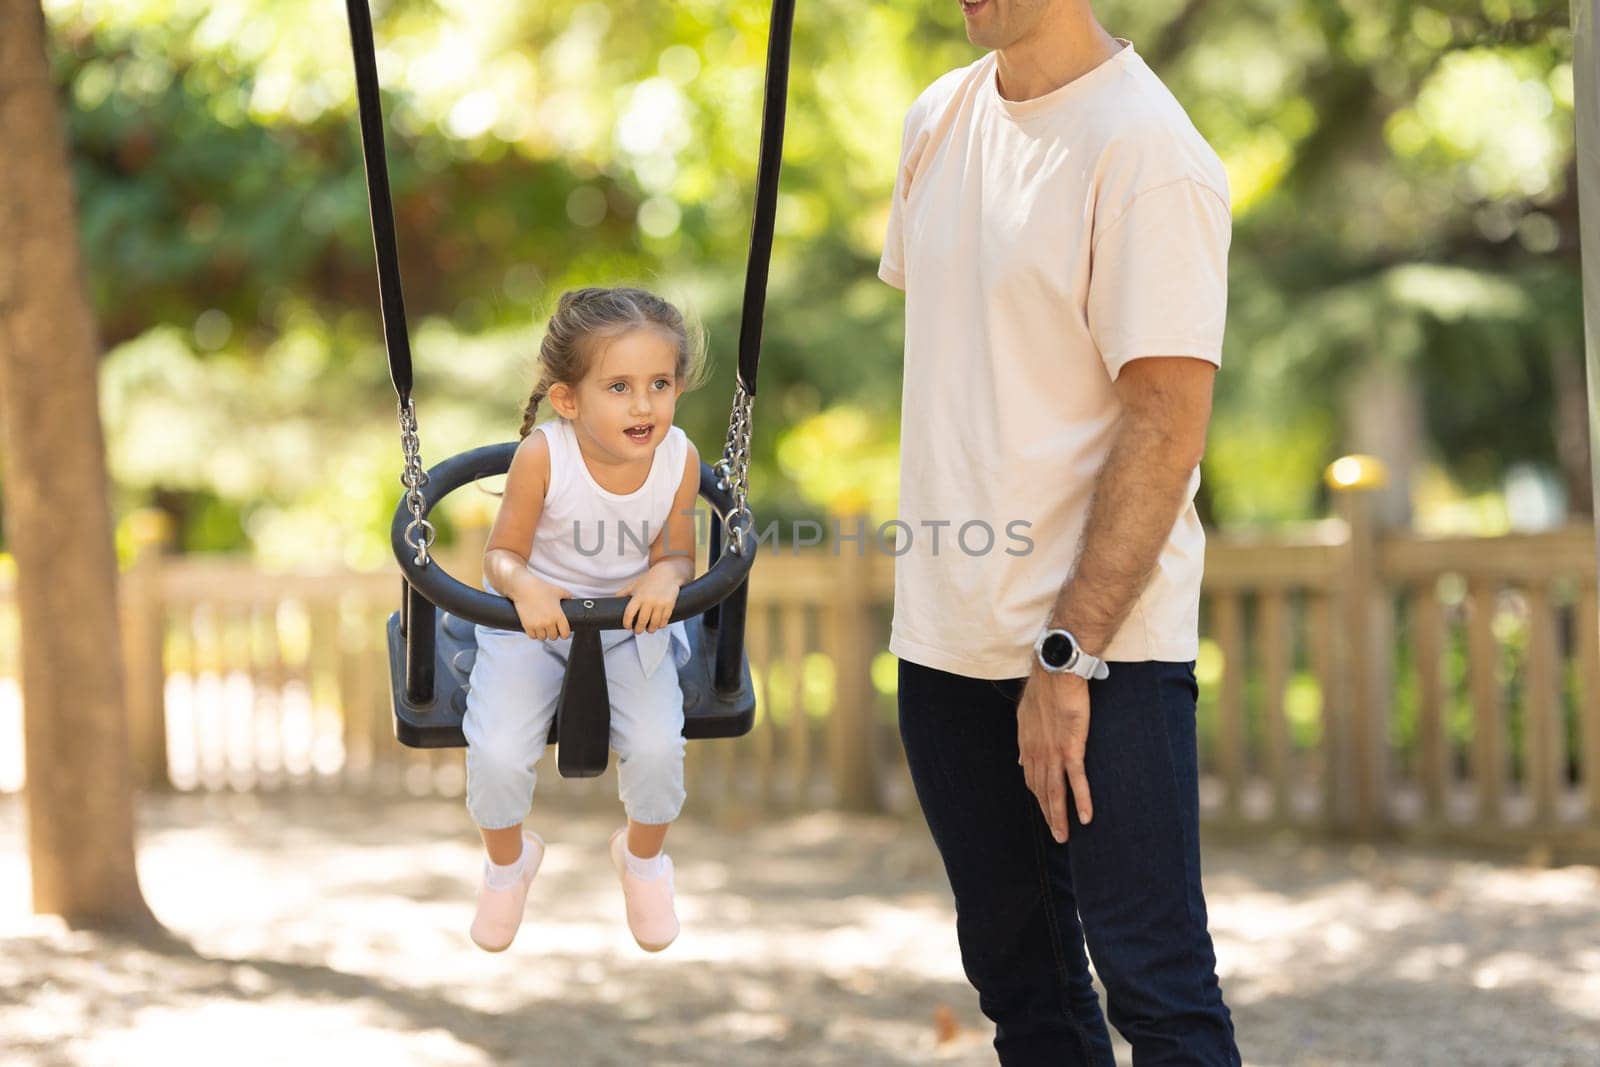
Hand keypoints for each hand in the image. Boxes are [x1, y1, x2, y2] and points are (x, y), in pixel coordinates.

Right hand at [508, 574, 572, 640]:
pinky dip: (534, 634)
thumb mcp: (558, 591)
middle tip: (551, 628)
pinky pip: (533, 636)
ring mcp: (538, 625)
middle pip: (554, 637)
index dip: (565, 634)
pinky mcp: (527, 625)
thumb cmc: (541, 588)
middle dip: (553, 633)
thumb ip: (567, 596)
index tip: (563, 632)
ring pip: (543, 637)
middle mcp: (549, 622)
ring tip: (543, 628)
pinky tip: (535, 629)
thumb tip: (571, 598)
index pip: (565, 633)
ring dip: (543, 634)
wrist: (524, 588)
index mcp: (558, 615)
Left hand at [616, 564, 682, 633]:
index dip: (627, 623)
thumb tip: (613, 599)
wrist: (667, 573)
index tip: (627, 626)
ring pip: (654, 623)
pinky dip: (661, 625)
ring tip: (649, 629)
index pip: (629, 614)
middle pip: (642, 621)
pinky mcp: (669, 605)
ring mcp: (660, 604)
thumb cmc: (649, 579)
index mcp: (638, 596)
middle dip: (638, 630)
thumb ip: (624, 592)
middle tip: (638, 631)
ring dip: (650, 629)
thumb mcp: (634, 585)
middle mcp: (649, 601)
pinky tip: (658, 625)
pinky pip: (664, 620)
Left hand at [1016, 667, 1092, 842]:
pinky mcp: (1071, 748)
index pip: (1032, 780)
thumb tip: (1020, 760)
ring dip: (1059, 817)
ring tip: (1065, 836)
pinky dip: (1081, 801)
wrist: (1055, 673)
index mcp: (1027, 746)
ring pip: (1055, 792)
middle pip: (1042, 792)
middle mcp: (1036, 754)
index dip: (1039, 798)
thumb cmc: (1044, 689)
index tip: (1046, 811)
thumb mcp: (1025, 716)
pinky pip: (1076, 781)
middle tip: (1056, 835)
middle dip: (1048, 816)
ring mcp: (1053, 753)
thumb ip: (1025, 741)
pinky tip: (1085, 818)